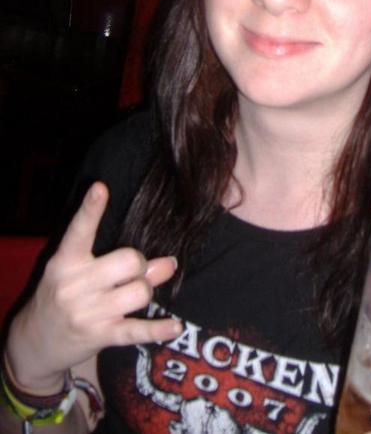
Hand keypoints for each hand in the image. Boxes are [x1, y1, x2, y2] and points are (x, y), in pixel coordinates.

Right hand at [5, 182, 181, 391]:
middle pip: (130, 261)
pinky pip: (137, 330)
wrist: (34, 344)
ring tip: (134, 296)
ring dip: (145, 292)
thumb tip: (169, 262)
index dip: (90, 209)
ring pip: (140, 292)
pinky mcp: (100, 336)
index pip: (79, 231)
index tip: (99, 188)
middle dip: (140, 265)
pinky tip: (175, 327)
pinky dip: (159, 329)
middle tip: (132, 273)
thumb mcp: (80, 274)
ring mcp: (87, 313)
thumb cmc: (63, 298)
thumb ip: (122, 263)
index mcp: (66, 262)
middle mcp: (74, 285)